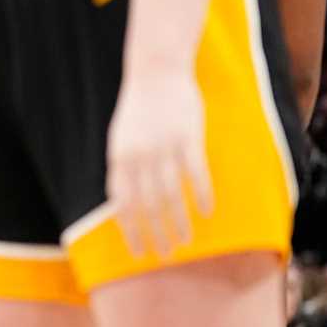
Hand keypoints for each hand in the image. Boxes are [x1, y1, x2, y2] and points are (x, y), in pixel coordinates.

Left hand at [106, 68, 212, 256]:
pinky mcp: (188, 138)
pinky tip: (207, 213)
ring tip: (186, 242)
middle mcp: (139, 157)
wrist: (156, 70)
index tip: (138, 252)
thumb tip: (123, 203)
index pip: (122, 203)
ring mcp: (164, 148)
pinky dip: (201, 196)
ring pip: (172, 195)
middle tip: (165, 256)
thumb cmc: (139, 108)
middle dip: (156, 234)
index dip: (130, 229)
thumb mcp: (120, 138)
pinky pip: (196, 174)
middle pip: (147, 205)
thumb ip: (123, 169)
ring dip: (179, 222)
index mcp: (119, 158)